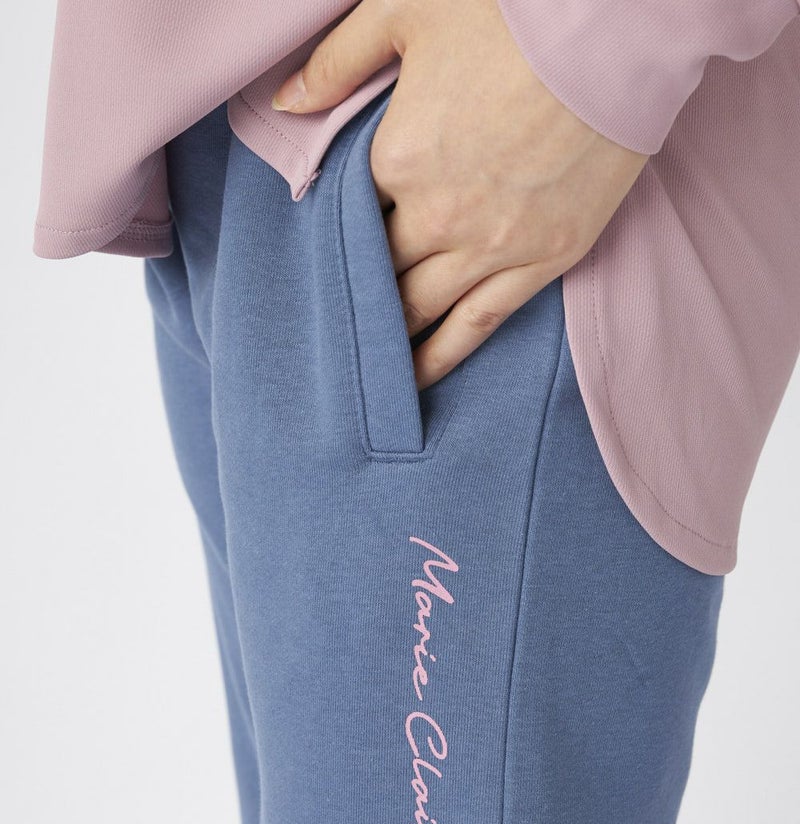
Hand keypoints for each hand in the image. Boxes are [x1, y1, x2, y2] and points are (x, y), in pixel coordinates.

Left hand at [273, 0, 648, 389]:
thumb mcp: (406, 12)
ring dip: (390, 341)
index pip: (348, 219)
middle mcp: (438, 216)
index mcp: (396, 159)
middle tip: (336, 324)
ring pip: (421, 312)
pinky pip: (480, 324)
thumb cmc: (513, 13)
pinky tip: (420, 379)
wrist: (620, 31)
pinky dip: (445, 356)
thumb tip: (283, 100)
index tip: (330, 251)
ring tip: (367, 374)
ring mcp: (494, 245)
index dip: (337, 236)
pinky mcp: (545, 259)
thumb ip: (337, 62)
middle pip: (379, 273)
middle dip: (356, 296)